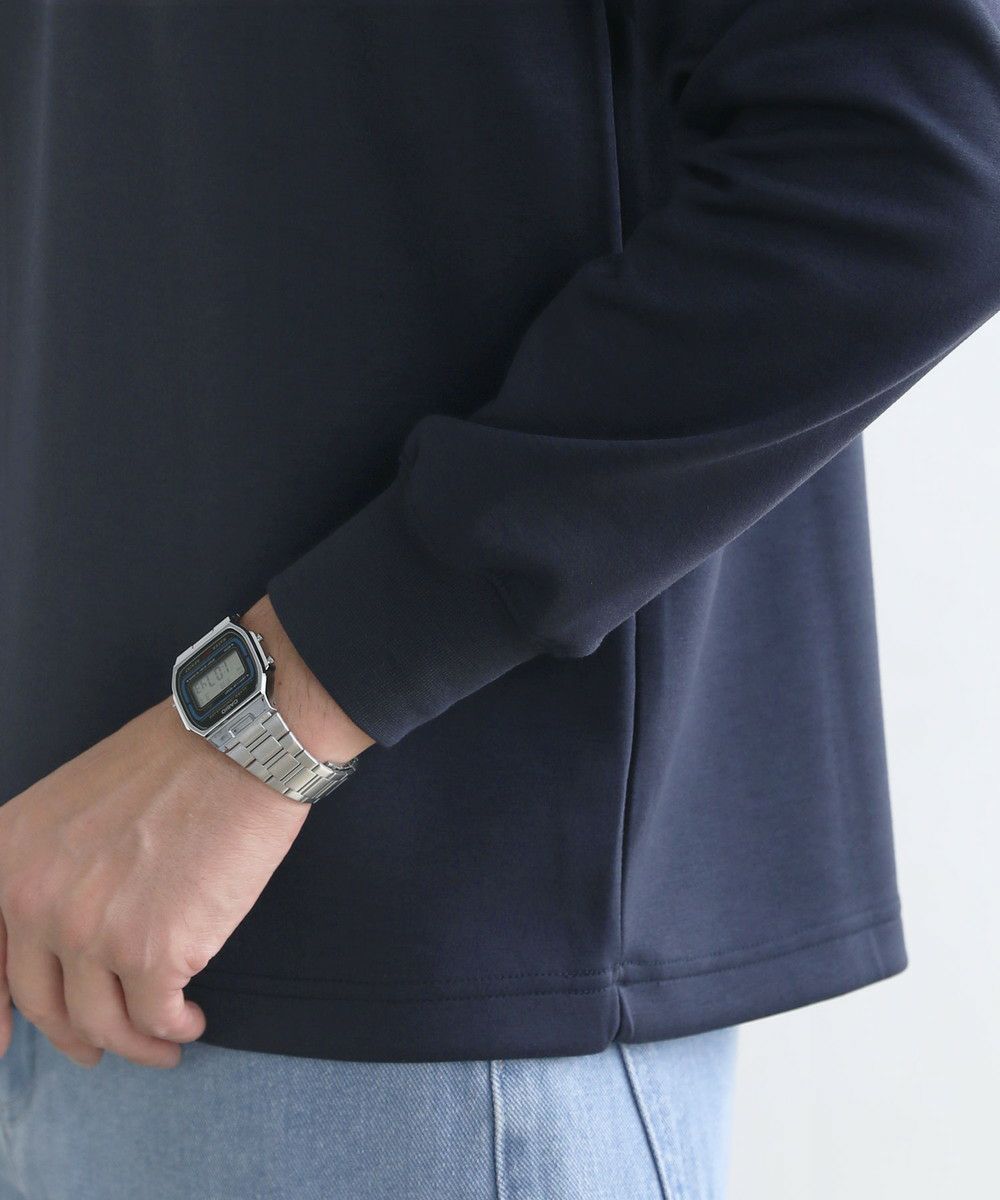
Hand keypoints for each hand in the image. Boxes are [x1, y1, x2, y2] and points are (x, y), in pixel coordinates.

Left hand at [0, 595, 372, 1068]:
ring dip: (135, 1043)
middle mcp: (33, 899)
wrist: (239, 747)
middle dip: (76, 1035)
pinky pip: (156, 1017)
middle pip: (45, 1002)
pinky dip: (173, 1029)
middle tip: (100, 1045)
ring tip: (164, 1040)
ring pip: (101, 1022)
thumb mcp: (74, 803)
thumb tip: (64, 926)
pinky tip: (189, 1021)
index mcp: (9, 856)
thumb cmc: (176, 761)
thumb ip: (52, 864)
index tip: (8, 1043)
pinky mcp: (152, 954)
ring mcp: (89, 931)